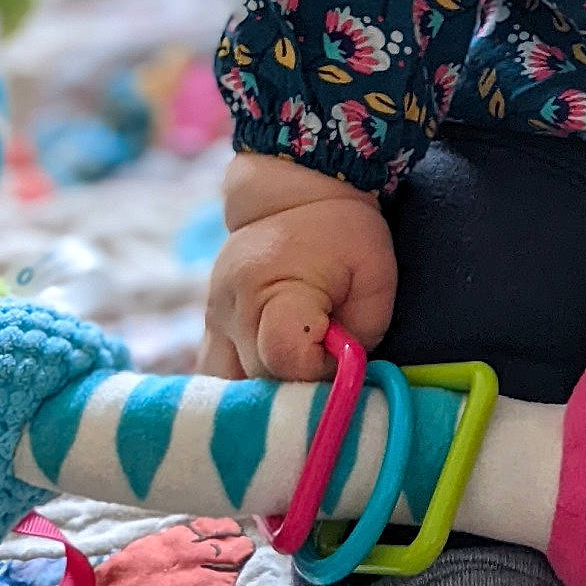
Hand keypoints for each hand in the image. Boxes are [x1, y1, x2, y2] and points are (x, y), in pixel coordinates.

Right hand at [198, 152, 397, 380]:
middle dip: (296, 384)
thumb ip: (363, 333)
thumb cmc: (343, 231)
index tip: (340, 349)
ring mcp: (213, 322)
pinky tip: (269, 388)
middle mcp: (231, 312)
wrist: (296, 191)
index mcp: (270, 291)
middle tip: (326, 362)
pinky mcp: (210, 328)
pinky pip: (217, 378)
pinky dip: (243, 389)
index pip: (285, 361)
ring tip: (297, 379)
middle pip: (258, 382)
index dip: (318, 369)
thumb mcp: (374, 274)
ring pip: (229, 390)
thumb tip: (342, 380)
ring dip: (264, 395)